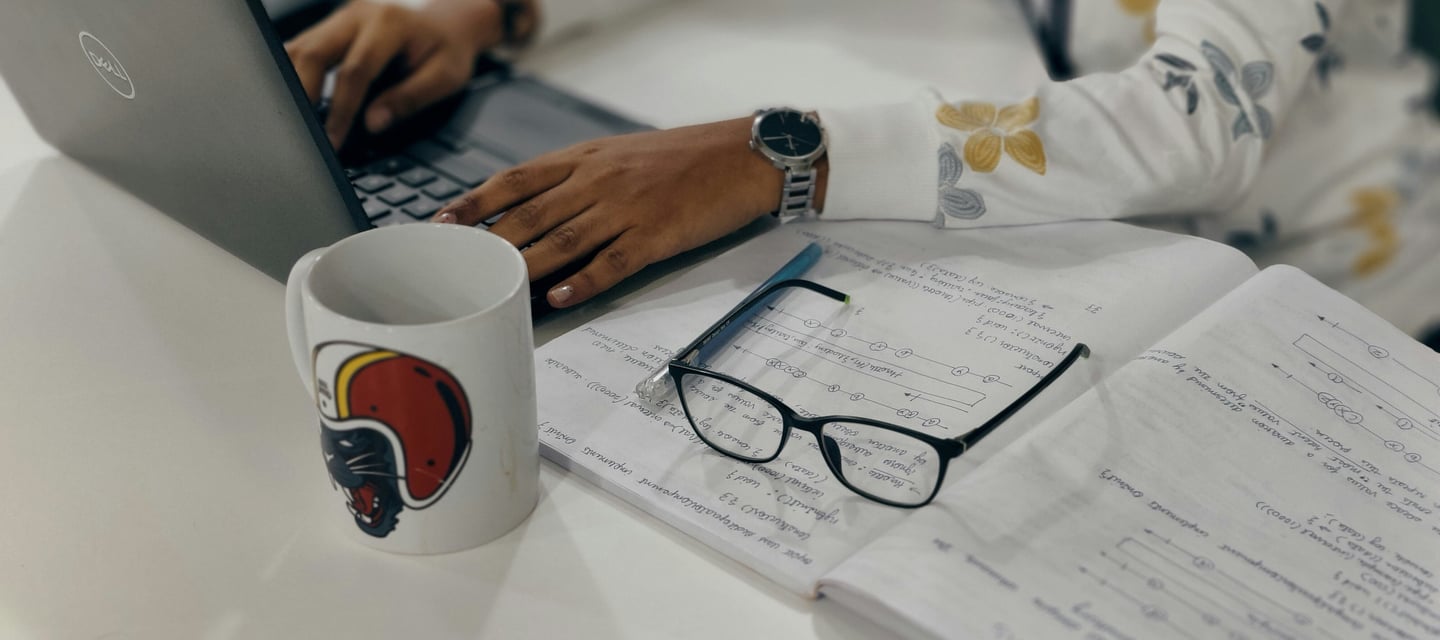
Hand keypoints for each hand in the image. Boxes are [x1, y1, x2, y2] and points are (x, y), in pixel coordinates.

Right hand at [284, 0, 503, 149]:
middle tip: (299, 134)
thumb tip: (373, 124)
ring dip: (291, 84)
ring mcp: (342, 16)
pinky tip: (292, 98)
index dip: (340, 111)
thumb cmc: (450, 44)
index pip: (355, 72)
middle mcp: (359, 14)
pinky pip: (305, 45)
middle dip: (302, 96)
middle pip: (314, 53)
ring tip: (291, 121)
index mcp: (389, 24)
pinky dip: (294, 72)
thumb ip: (409, 98)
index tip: (331, 142)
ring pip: (301, 47)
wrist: (452, 11)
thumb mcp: (445, 75)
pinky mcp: (334, 23)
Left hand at [434, 118, 828, 307]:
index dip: (477, 202)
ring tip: (492, 287)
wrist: (743, 156)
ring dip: (525, 265)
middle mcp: (599, 181)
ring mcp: (627, 209)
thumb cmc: (684, 157)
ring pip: (563, 240)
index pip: (518, 179)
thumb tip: (534, 203)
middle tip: (456, 265)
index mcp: (587, 159)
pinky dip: (582, 281)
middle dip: (489, 242)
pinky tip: (557, 296)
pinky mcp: (656, 235)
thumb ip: (578, 176)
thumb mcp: (621, 153)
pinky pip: (612, 262)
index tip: (444, 221)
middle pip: (531, 214)